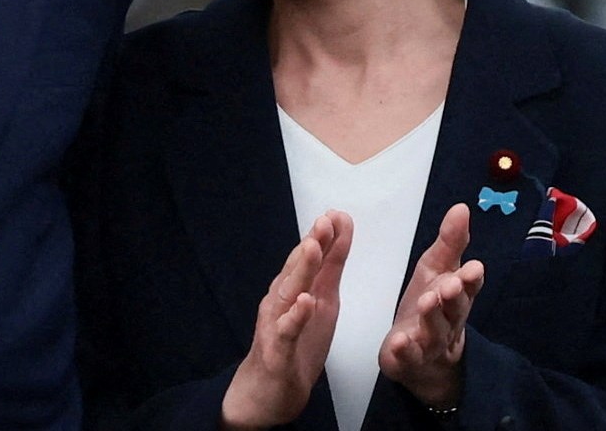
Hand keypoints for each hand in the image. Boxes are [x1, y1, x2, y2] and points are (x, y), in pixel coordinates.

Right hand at [220, 211, 351, 429]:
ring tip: (313, 248)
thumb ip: (327, 270)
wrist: (267, 391)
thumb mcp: (319, 303)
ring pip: (288, 294)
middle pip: (297, 270)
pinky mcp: (277, 352)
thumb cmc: (294, 345)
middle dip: (311, 244)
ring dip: (300, 270)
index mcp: (294, 290)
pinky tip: (304, 302)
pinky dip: (294, 316)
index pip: (310, 260)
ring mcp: (276, 325)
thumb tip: (337, 235)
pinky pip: (285, 332)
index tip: (338, 214)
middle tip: (325, 220)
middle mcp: (281, 302)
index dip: (324, 238)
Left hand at [379, 203, 483, 409]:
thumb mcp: (437, 271)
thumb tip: (461, 208)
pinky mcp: (408, 360)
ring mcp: (429, 343)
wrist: (424, 360)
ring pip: (434, 331)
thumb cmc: (430, 307)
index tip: (474, 268)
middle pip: (455, 310)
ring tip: (427, 302)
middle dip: (455, 297)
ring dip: (432, 317)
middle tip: (452, 285)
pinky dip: (405, 350)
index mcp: (455, 297)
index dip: (471, 279)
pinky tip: (400, 341)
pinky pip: (408, 357)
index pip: (467, 287)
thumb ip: (450, 242)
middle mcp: (447, 321)